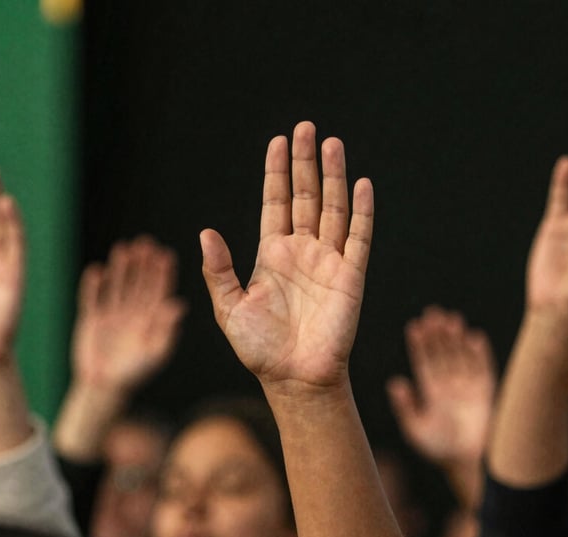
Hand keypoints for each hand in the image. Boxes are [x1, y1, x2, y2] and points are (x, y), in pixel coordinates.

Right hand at [71, 236, 185, 390]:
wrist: (106, 385)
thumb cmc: (136, 371)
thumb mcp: (155, 352)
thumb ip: (166, 329)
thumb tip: (179, 305)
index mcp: (150, 318)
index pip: (158, 290)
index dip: (162, 273)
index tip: (166, 254)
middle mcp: (132, 311)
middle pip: (138, 282)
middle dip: (142, 263)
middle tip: (145, 243)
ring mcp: (112, 313)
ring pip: (117, 285)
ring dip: (120, 267)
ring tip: (123, 248)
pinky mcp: (91, 319)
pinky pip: (92, 298)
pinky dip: (93, 286)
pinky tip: (97, 270)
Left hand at [200, 121, 373, 392]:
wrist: (293, 378)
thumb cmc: (259, 348)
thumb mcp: (229, 307)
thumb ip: (219, 270)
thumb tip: (206, 232)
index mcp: (272, 256)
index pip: (275, 203)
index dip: (276, 173)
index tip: (278, 141)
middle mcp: (302, 252)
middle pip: (304, 197)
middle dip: (305, 163)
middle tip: (306, 128)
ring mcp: (328, 262)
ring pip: (332, 209)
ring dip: (333, 177)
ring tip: (332, 143)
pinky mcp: (351, 277)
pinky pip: (358, 238)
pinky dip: (361, 212)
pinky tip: (360, 184)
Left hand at [387, 307, 494, 468]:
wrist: (470, 464)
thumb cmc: (441, 450)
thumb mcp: (416, 429)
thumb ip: (405, 407)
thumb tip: (394, 383)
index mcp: (431, 394)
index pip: (424, 363)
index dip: (420, 345)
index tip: (415, 326)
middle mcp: (450, 387)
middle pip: (443, 354)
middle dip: (438, 334)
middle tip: (432, 313)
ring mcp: (469, 388)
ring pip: (461, 356)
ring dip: (457, 338)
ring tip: (451, 319)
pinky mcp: (487, 393)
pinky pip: (483, 368)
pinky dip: (480, 353)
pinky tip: (474, 337)